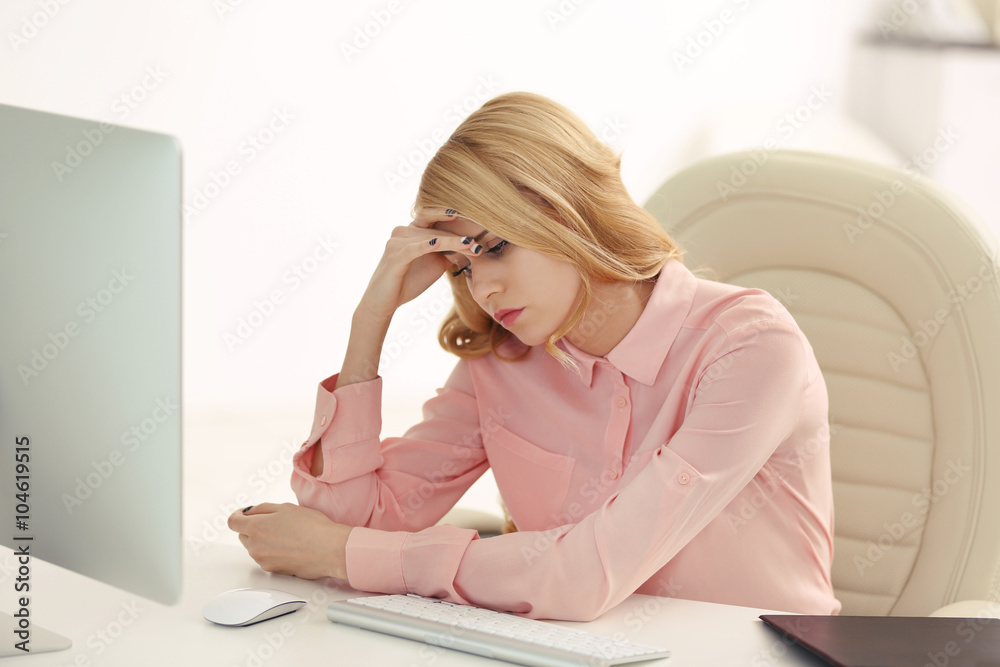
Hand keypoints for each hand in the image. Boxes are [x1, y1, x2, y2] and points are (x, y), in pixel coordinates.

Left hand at [228, 502, 351, 579]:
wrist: (330, 550)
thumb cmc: (312, 527)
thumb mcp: (286, 508)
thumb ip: (262, 508)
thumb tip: (249, 512)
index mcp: (255, 528)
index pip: (232, 522)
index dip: (239, 515)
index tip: (246, 513)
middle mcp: (255, 547)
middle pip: (244, 535)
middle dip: (254, 527)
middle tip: (275, 521)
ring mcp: (264, 561)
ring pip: (255, 547)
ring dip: (264, 540)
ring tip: (287, 534)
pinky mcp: (274, 571)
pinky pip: (267, 558)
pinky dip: (273, 552)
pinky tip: (291, 545)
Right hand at [357, 207, 479, 321]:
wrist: (385, 302)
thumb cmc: (408, 282)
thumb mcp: (434, 264)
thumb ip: (449, 252)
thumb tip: (472, 246)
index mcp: (413, 231)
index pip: (437, 220)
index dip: (458, 224)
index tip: (480, 227)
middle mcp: (403, 231)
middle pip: (437, 229)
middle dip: (459, 236)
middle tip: (480, 242)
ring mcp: (397, 242)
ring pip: (429, 237)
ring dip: (452, 242)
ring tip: (471, 246)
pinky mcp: (394, 256)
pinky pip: (414, 248)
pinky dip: (428, 245)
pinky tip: (440, 243)